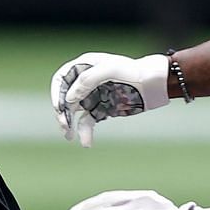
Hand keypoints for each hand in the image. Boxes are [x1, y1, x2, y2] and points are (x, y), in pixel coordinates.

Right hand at [50, 52, 169, 146]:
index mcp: (84, 66)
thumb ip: (87, 80)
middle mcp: (85, 82)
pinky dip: (85, 132)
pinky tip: (85, 143)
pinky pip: (87, 122)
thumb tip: (68, 98)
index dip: (57, 93)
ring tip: (69, 136)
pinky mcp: (101, 109)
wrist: (153, 84)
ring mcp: (93, 96)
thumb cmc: (133, 71)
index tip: (59, 107)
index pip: (61, 79)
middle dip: (62, 112)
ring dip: (68, 124)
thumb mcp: (110, 69)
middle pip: (65, 97)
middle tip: (64, 125)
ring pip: (73, 112)